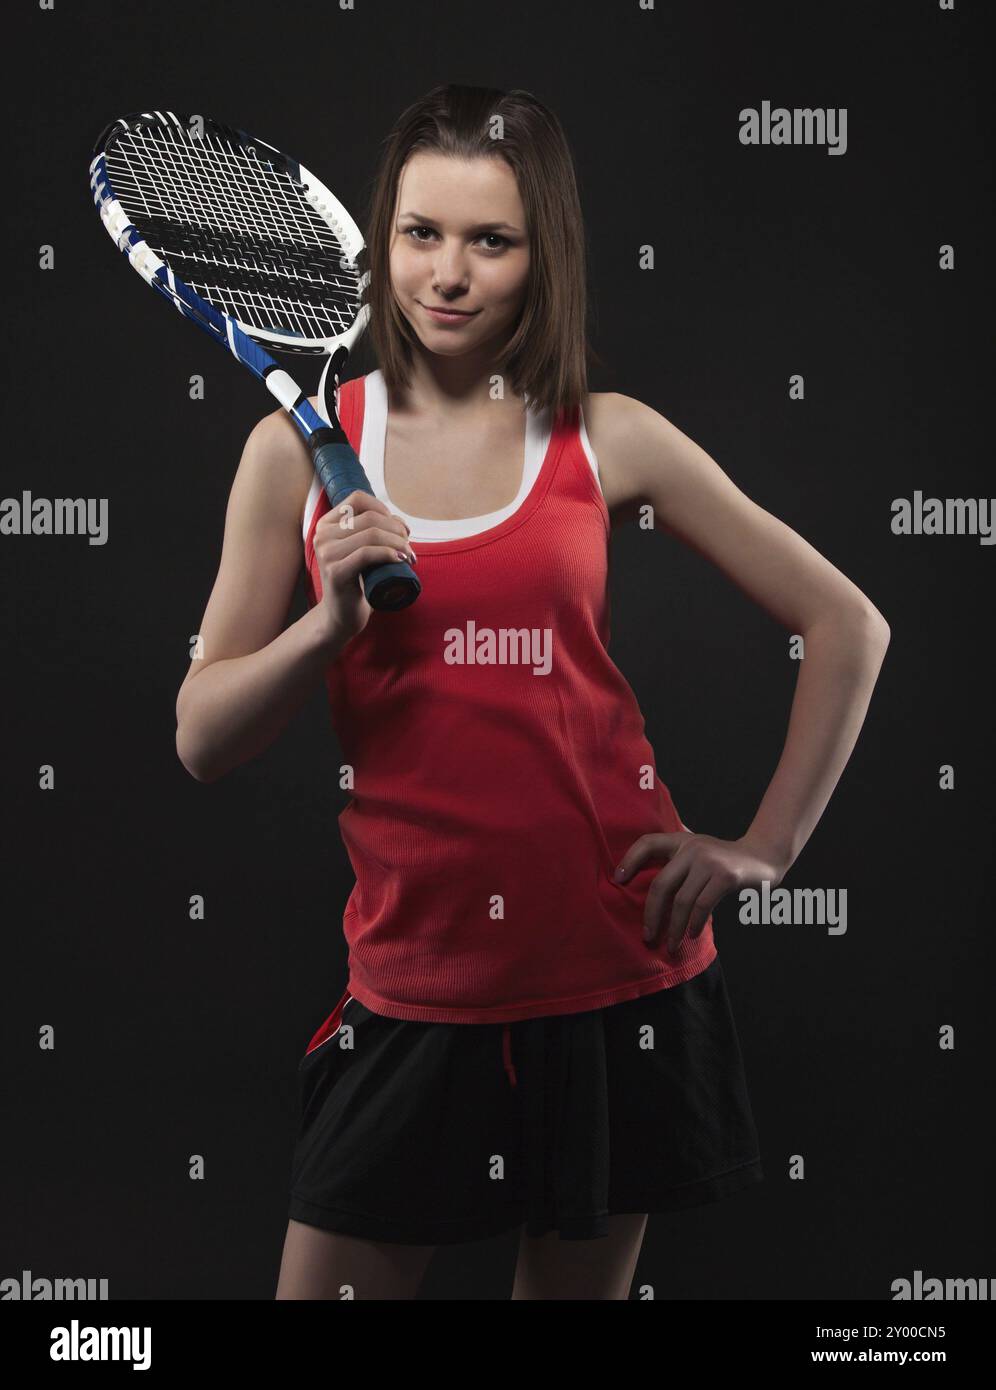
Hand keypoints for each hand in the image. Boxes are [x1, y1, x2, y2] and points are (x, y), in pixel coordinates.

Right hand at [312, 490, 414, 645]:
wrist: (341, 616)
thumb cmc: (357, 582)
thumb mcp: (361, 550)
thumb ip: (372, 531)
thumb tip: (399, 521)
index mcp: (325, 525)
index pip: (358, 499)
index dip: (384, 509)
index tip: (400, 529)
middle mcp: (322, 535)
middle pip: (370, 517)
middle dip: (397, 530)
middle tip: (410, 547)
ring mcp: (326, 553)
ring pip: (371, 534)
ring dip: (398, 543)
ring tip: (410, 556)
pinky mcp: (336, 572)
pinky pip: (367, 553)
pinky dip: (389, 554)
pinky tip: (401, 560)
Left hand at [613, 831, 788, 955]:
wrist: (764, 856)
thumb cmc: (725, 860)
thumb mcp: (699, 851)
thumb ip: (678, 860)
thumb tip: (648, 887)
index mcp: (681, 841)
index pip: (648, 843)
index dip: (629, 859)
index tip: (617, 879)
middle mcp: (692, 847)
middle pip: (661, 884)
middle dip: (652, 914)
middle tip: (648, 937)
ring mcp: (709, 861)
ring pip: (682, 901)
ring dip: (675, 928)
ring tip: (671, 945)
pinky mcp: (725, 876)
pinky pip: (703, 905)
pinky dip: (695, 924)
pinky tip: (693, 934)